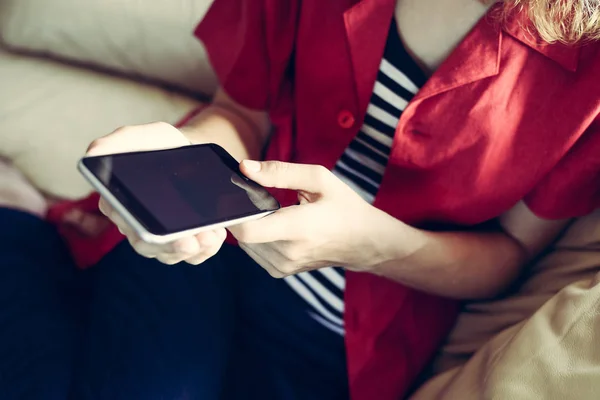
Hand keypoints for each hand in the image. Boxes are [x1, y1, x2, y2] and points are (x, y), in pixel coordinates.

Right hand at [85, 122, 226, 264]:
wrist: (193, 152)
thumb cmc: (162, 145)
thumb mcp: (144, 137)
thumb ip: (118, 143)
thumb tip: (93, 154)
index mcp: (119, 202)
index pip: (124, 222)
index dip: (138, 230)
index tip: (152, 230)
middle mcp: (136, 225)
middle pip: (148, 247)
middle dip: (170, 247)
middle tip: (191, 242)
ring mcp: (161, 237)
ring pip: (171, 255)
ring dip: (193, 249)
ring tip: (210, 236)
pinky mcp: (185, 242)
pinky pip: (194, 255)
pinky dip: (207, 248)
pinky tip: (218, 234)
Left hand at [228, 160, 399, 276]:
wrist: (364, 241)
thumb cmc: (343, 206)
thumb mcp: (318, 178)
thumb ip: (279, 171)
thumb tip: (244, 167)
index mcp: (297, 227)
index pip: (247, 230)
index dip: (233, 213)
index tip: (235, 197)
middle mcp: (288, 252)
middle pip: (242, 235)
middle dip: (244, 215)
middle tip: (262, 199)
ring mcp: (284, 265)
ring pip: (245, 244)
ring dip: (252, 226)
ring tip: (275, 213)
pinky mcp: (281, 271)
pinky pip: (254, 252)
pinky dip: (258, 238)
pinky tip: (277, 227)